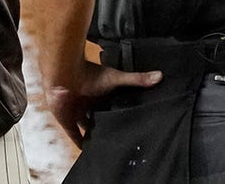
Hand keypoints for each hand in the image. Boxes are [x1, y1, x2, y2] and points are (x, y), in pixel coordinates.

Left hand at [45, 60, 161, 146]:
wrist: (64, 74)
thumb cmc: (89, 73)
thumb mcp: (116, 78)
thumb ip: (136, 79)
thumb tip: (160, 76)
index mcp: (100, 93)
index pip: (111, 106)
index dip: (118, 113)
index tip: (129, 123)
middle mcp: (89, 102)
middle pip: (99, 118)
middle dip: (106, 126)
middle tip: (119, 138)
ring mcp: (77, 111)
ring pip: (87, 127)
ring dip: (94, 135)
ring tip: (106, 147)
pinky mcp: (68, 120)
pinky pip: (74, 135)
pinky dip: (80, 143)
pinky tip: (88, 151)